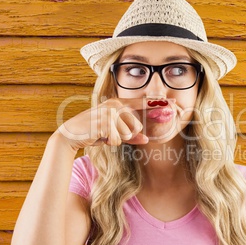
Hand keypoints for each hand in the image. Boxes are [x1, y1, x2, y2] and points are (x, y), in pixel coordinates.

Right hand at [55, 98, 170, 150]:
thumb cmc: (94, 132)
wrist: (71, 134)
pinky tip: (100, 136)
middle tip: (111, 135)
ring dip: (117, 139)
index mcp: (119, 103)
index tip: (174, 102)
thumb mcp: (115, 133)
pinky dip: (111, 141)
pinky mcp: (105, 121)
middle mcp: (116, 104)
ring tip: (104, 135)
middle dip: (126, 135)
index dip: (158, 103)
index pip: (143, 103)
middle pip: (136, 126)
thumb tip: (146, 139)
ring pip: (128, 133)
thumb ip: (131, 135)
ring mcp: (110, 112)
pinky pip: (118, 138)